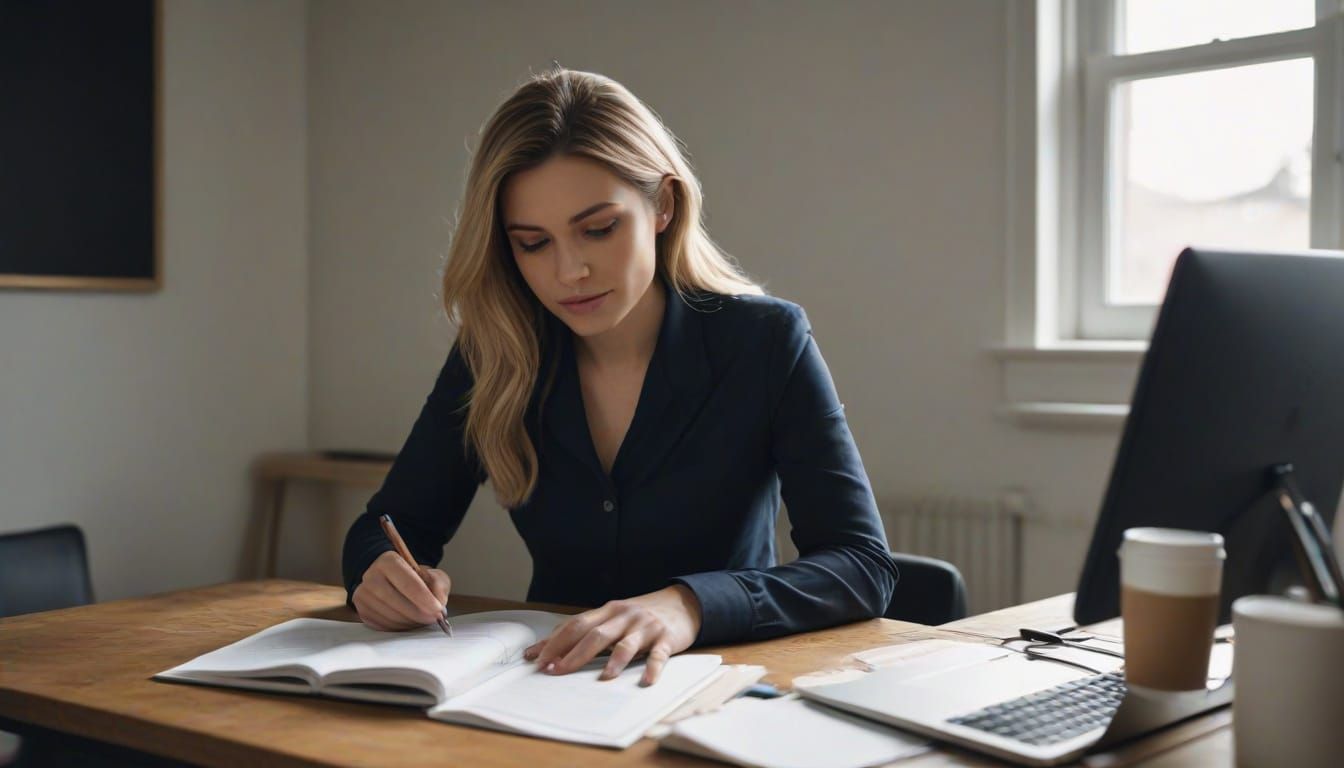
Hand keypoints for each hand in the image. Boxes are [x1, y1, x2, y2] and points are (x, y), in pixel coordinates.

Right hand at [352, 550, 451, 630]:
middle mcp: (371, 576)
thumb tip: (438, 601)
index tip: (437, 609)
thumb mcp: (432, 575)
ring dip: (410, 622)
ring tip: (423, 619)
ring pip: (389, 615)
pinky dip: (400, 628)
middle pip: (395, 600)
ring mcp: (363, 595)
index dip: (423, 598)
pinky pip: (382, 625)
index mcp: (388, 561)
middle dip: (418, 613)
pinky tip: (410, 622)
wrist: (392, 582)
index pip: (406, 582)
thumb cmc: (415, 579)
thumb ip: (439, 584)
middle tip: (433, 618)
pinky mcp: (362, 611)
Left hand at [523, 585, 701, 685]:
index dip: (554, 641)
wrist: (682, 604)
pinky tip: (647, 680)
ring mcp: (645, 627)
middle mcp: (624, 617)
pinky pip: (658, 655)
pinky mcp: (666, 638)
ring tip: (603, 677)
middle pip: (595, 635)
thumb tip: (549, 648)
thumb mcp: (613, 618)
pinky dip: (653, 668)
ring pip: (625, 644)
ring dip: (613, 661)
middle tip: (554, 670)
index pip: (575, 624)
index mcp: (607, 611)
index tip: (534, 658)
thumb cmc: (639, 616)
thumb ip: (587, 630)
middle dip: (572, 653)